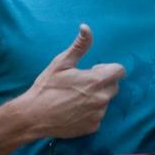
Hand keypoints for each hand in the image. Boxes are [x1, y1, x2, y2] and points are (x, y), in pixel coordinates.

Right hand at [22, 23, 125, 137]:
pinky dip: (90, 113)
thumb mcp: (61, 63)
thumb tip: (86, 27)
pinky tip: (74, 110)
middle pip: (114, 86)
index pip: (120, 71)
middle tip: (83, 83)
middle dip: (103, 82)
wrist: (34, 116)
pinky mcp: (93, 127)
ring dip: (96, 98)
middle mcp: (101, 99)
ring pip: (105, 102)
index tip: (94, 69)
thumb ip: (79, 45)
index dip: (108, 68)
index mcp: (96, 80)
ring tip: (75, 98)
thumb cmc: (46, 87)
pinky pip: (97, 116)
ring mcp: (98, 115)